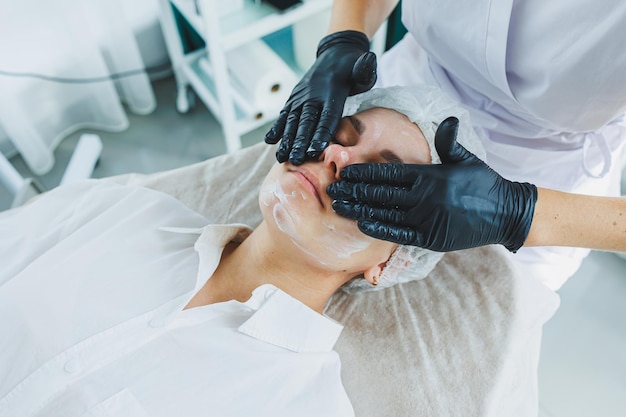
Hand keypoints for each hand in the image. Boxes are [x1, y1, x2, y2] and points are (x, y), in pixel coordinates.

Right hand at [264, 30, 376, 164]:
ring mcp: (302, 96)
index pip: (327, 116)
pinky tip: (270, 141)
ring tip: (281, 157)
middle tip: (296, 160)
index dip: (321, 133)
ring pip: (293, 121)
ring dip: (287, 140)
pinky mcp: (295, 97)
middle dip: (300, 143)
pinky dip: (277, 127)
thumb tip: (368, 62)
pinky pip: (285, 114)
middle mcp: (313, 94)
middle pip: (306, 122)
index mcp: (332, 91)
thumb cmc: (353, 67)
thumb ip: (364, 70)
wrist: (336, 52)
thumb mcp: (362, 67)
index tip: (315, 150)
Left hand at [326, 117, 537, 251]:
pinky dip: (380, 229)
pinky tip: (363, 223)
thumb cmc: (484, 183)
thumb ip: (450, 142)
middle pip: (380, 193)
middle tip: (333, 188)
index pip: (388, 173)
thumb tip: (448, 119)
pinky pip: (399, 234)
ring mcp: (426, 219)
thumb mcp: (467, 159)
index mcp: (430, 176)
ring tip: (339, 206)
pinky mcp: (431, 238)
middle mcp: (425, 198)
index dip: (364, 172)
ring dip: (359, 209)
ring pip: (385, 214)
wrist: (506, 214)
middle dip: (354, 190)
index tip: (346, 171)